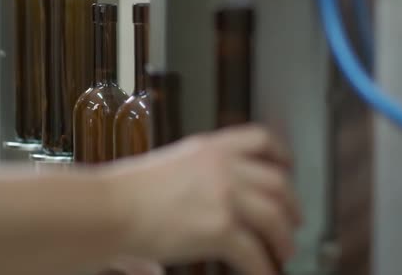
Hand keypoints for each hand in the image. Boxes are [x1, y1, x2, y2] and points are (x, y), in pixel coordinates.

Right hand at [109, 125, 300, 274]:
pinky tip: (263, 273)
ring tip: (282, 253)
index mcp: (210, 148)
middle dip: (292, 207)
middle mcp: (223, 167)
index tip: (287, 170)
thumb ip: (196, 175)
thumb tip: (210, 198)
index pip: (261, 139)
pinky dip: (264, 268)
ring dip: (283, 240)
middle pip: (278, 184)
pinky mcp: (220, 229)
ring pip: (276, 218)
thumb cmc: (126, 189)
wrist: (109, 208)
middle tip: (292, 222)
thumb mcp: (169, 166)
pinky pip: (256, 253)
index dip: (282, 156)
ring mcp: (224, 196)